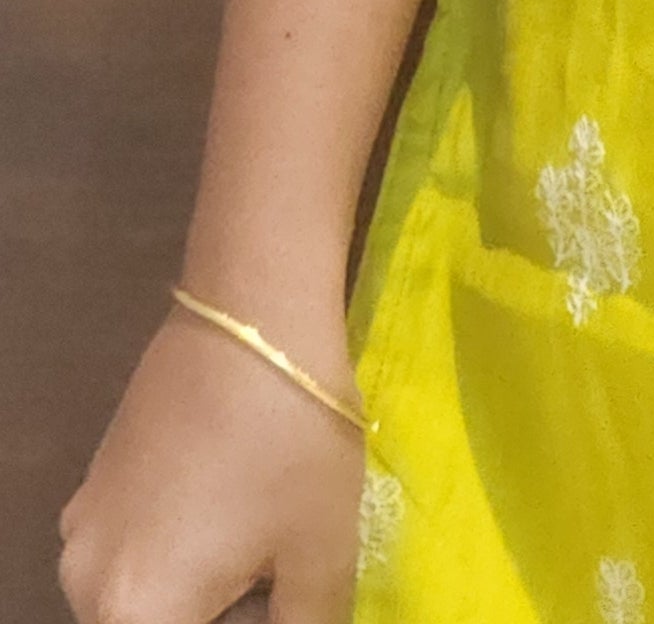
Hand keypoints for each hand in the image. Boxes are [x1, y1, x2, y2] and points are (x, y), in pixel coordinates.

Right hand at [58, 300, 365, 623]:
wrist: (252, 310)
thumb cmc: (291, 438)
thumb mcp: (321, 555)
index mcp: (134, 614)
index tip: (289, 594)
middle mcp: (86, 583)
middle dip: (228, 617)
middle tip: (282, 567)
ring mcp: (82, 529)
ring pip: (149, 596)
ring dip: (205, 587)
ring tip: (265, 529)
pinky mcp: (94, 484)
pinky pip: (136, 550)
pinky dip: (183, 547)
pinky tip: (234, 496)